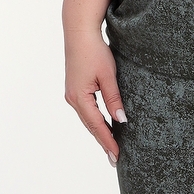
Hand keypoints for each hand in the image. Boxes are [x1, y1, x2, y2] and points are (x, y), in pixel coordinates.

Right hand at [64, 32, 125, 164]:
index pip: (97, 125)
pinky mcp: (75, 90)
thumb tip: (121, 121)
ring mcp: (72, 95)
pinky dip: (96, 122)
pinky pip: (86, 111)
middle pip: (91, 126)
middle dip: (104, 142)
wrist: (79, 33)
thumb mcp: (108, 76)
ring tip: (111, 148)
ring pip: (88, 120)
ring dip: (99, 133)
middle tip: (116, 159)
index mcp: (80, 97)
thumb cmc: (95, 52)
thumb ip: (114, 100)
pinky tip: (104, 128)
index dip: (108, 141)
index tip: (117, 155)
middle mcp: (73, 99)